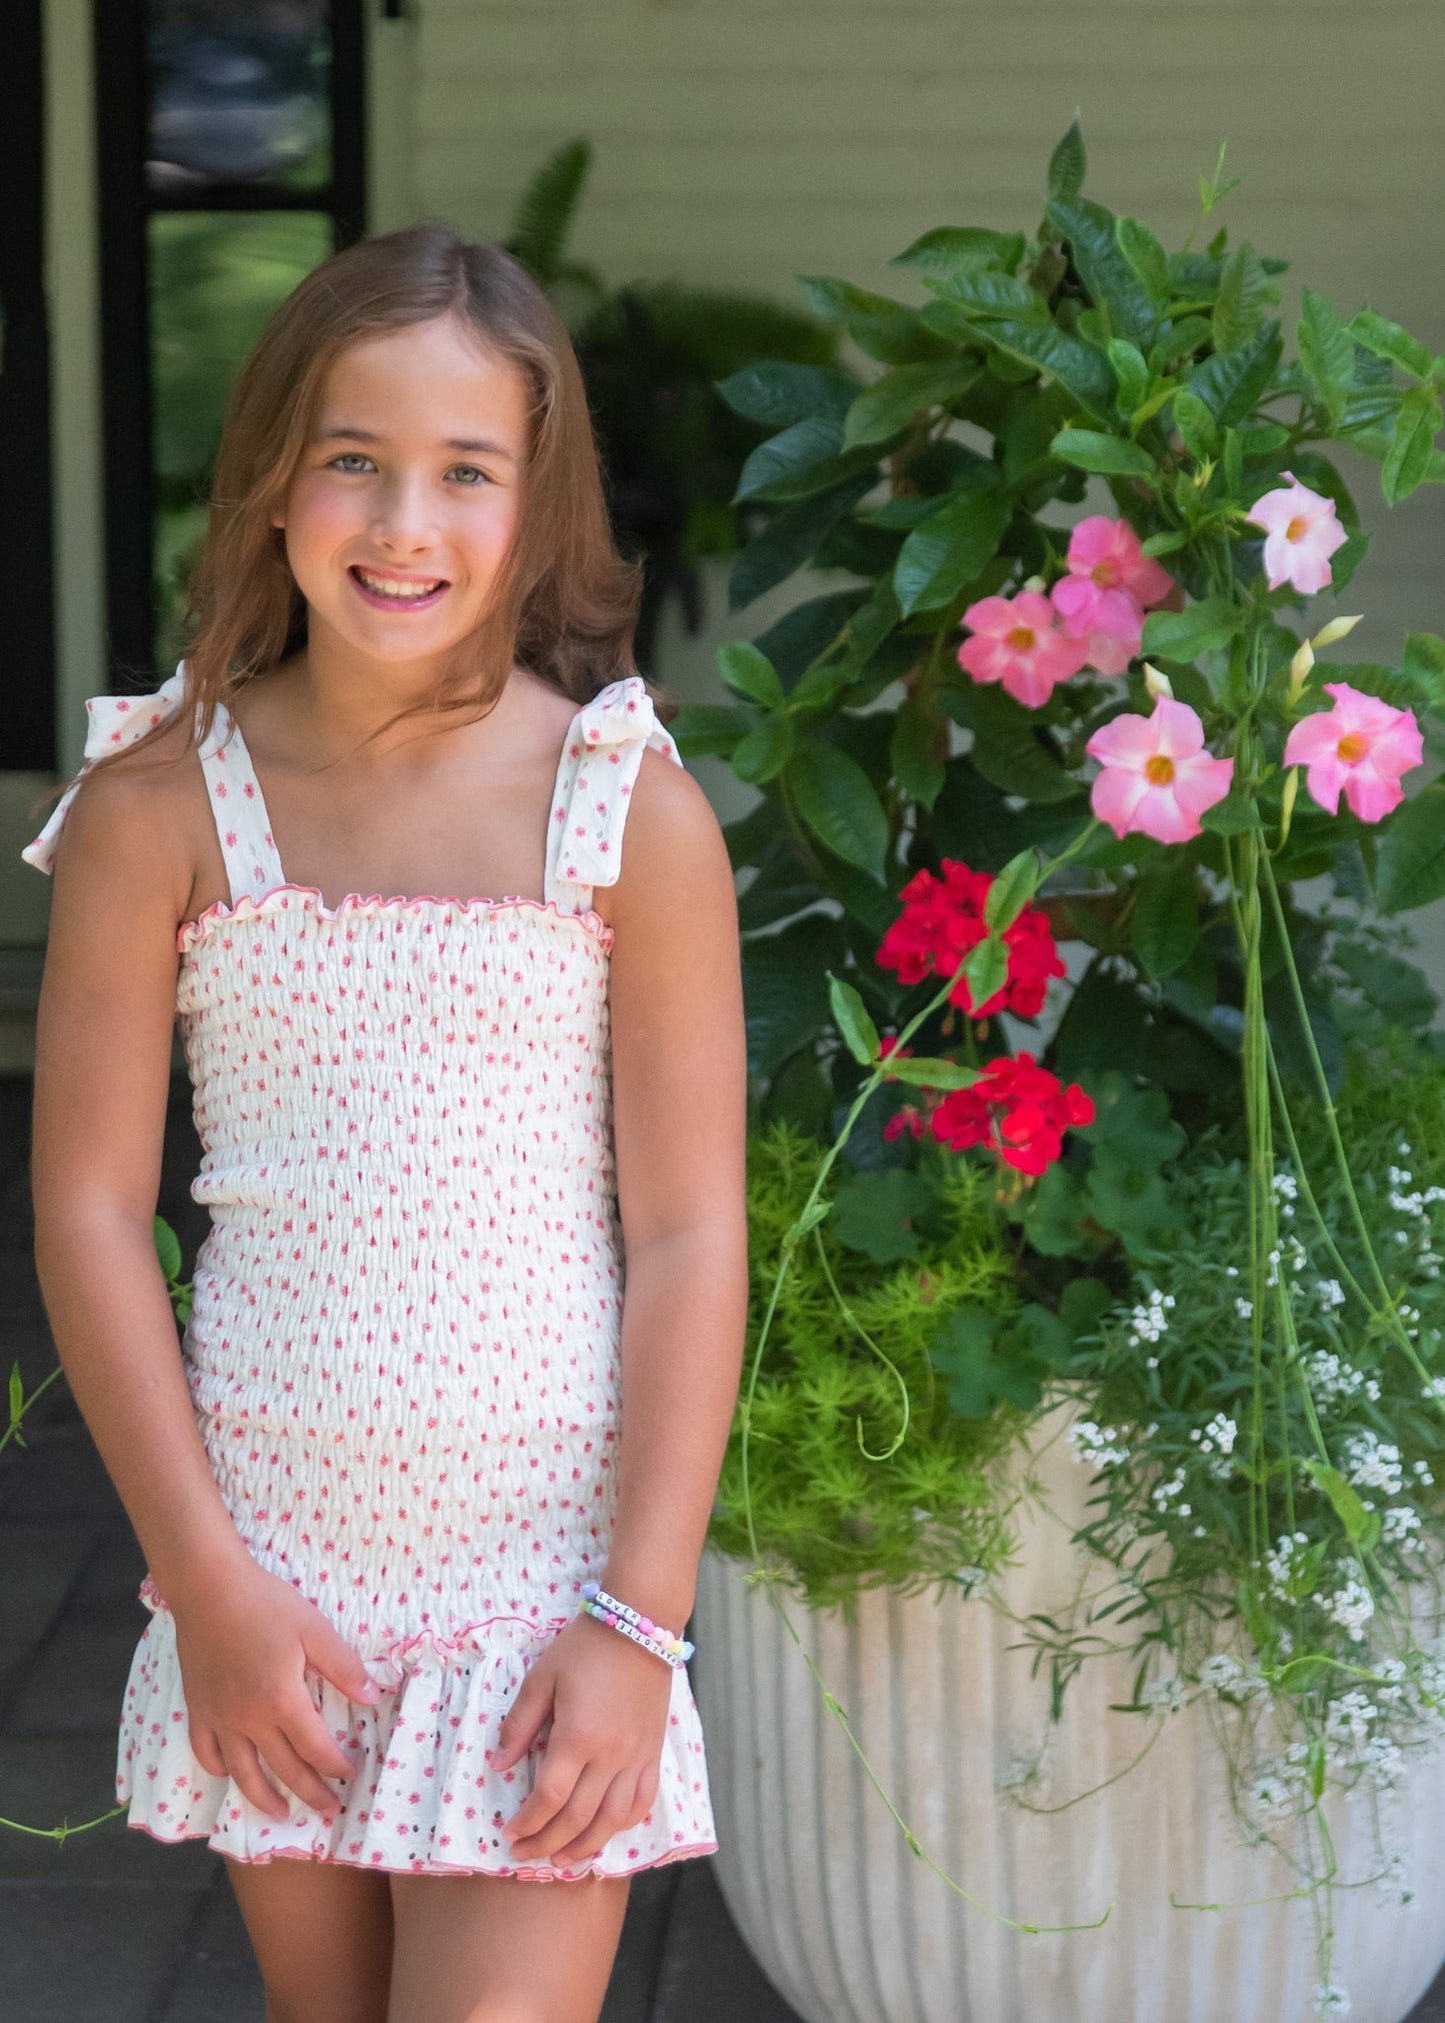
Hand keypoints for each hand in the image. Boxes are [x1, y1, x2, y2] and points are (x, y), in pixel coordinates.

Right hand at [168, 1559, 380, 1824]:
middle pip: (284, 1769)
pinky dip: (221, 1770)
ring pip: (242, 1774)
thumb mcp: (315, 1630)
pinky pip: (207, 1754)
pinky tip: (233, 1773)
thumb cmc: (267, 1605)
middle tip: (328, 1809)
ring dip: (264, 1799)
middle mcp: (249, 1720)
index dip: (337, 1766)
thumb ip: (344, 1667)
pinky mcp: (198, 1710)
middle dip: (310, 1793)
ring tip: (280, 1814)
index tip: (352, 1775)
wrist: (210, 1590)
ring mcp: (219, 1719)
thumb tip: (371, 1698)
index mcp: (282, 1701)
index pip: (316, 1749)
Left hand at [491, 1612, 672, 1866]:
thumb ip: (518, 1725)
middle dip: (547, 1843)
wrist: (639, 1626)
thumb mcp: (542, 1678)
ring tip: (560, 1859)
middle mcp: (610, 1756)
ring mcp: (637, 1758)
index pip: (549, 1798)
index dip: (527, 1822)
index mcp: (578, 1737)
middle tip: (524, 1854)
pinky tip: (604, 1833)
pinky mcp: (654, 1753)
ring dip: (584, 1847)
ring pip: (612, 1821)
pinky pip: (642, 1803)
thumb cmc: (584, 1648)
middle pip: (578, 1818)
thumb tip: (496, 1767)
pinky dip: (622, 1826)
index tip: (508, 1834)